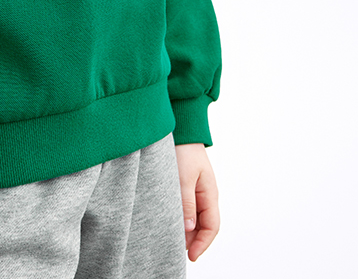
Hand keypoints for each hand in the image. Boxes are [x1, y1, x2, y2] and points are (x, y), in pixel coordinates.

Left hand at [174, 144, 218, 261]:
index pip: (212, 226)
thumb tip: (188, 228)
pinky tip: (171, 220)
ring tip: (171, 238)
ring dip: (186, 229)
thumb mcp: (184, 176)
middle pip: (204, 225)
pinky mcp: (187, 185)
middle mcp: (206, 194)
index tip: (190, 256)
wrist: (182, 127)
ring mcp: (197, 190)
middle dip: (193, 240)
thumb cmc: (184, 149)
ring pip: (195, 218)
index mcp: (210, 193)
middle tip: (176, 249)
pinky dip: (182, 217)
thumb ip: (186, 202)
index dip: (202, 243)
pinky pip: (188, 207)